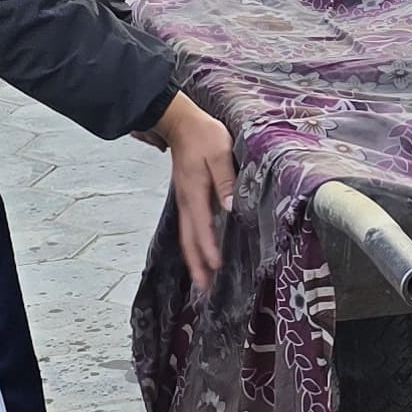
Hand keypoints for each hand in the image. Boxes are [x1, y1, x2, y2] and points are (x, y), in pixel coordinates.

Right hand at [141, 93, 234, 292]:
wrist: (180, 123)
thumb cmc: (203, 136)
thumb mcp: (219, 153)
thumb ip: (226, 180)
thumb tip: (231, 208)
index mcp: (195, 193)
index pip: (201, 227)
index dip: (208, 249)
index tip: (217, 267)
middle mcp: (187, 202)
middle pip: (189, 240)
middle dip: (197, 265)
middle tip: (205, 289)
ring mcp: (185, 201)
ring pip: (187, 236)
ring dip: (194, 259)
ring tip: (202, 280)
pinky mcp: (187, 198)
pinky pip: (189, 228)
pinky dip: (194, 245)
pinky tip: (201, 253)